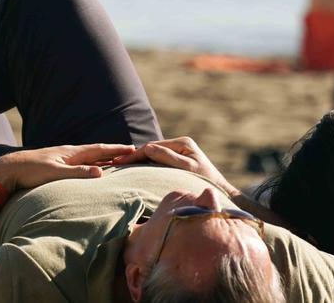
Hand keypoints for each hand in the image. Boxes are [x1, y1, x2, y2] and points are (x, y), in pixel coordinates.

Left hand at [0, 143, 134, 193]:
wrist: (8, 169)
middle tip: (130, 152)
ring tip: (115, 158)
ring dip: (103, 156)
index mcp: (72, 153)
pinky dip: (91, 161)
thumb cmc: (30, 171)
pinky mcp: (56, 163)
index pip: (100, 149)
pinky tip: (90, 166)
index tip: (132, 148)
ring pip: (88, 155)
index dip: (116, 149)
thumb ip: (77, 172)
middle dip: (114, 151)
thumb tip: (100, 172)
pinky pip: (80, 161)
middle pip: (96, 150)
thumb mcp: (55, 173)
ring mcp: (62, 157)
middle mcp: (69, 152)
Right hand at [110, 137, 233, 192]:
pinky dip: (145, 165)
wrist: (219, 190)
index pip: (152, 147)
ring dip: (138, 160)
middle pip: (151, 149)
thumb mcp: (186, 168)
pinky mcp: (178, 160)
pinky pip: (157, 161)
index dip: (134, 154)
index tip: (119, 162)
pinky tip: (133, 171)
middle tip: (114, 164)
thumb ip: (167, 157)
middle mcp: (180, 144)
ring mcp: (179, 152)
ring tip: (120, 167)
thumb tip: (148, 148)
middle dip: (133, 156)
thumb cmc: (204, 180)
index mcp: (183, 143)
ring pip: (152, 155)